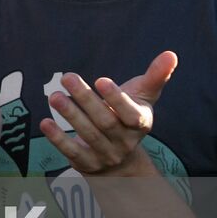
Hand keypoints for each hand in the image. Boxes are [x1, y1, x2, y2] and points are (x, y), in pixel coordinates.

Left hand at [41, 52, 176, 175]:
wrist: (121, 160)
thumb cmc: (128, 117)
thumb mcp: (142, 97)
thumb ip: (155, 76)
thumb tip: (171, 54)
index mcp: (140, 123)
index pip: (131, 114)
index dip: (116, 98)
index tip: (101, 80)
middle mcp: (125, 141)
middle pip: (105, 121)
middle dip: (86, 99)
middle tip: (67, 77)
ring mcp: (106, 154)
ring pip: (88, 135)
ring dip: (70, 115)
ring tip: (54, 96)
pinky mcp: (87, 163)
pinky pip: (72, 152)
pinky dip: (58, 139)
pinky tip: (45, 122)